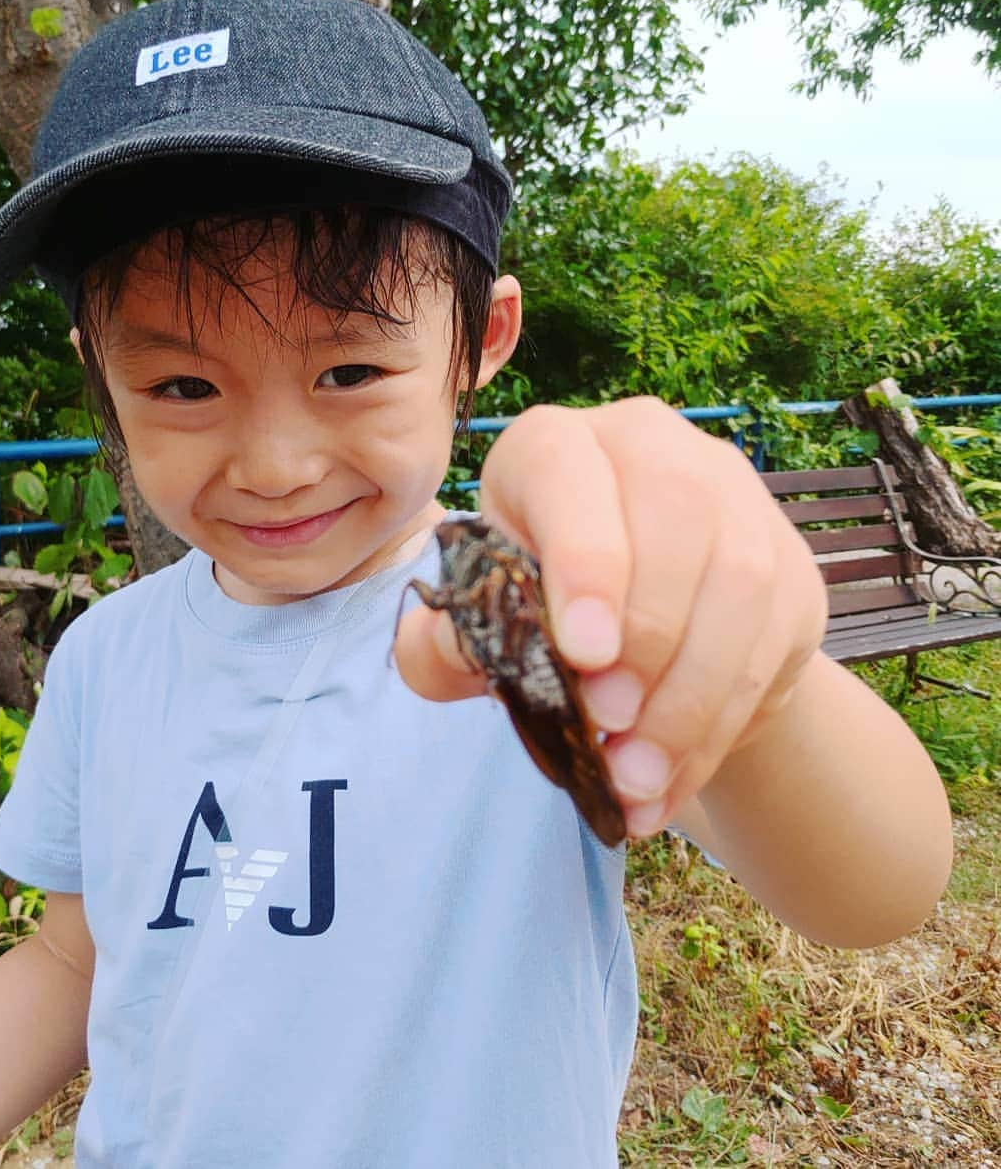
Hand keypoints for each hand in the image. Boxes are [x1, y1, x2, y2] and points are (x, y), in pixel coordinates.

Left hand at [394, 398, 828, 837]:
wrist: (634, 630)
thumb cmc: (538, 609)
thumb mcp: (480, 621)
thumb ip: (443, 640)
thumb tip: (444, 652)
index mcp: (557, 446)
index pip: (573, 471)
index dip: (585, 559)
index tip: (584, 655)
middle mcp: (654, 448)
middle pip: (675, 513)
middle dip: (647, 633)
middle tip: (609, 723)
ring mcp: (734, 500)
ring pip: (738, 582)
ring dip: (689, 695)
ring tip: (637, 777)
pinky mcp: (786, 566)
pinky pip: (770, 641)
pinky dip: (719, 727)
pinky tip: (670, 784)